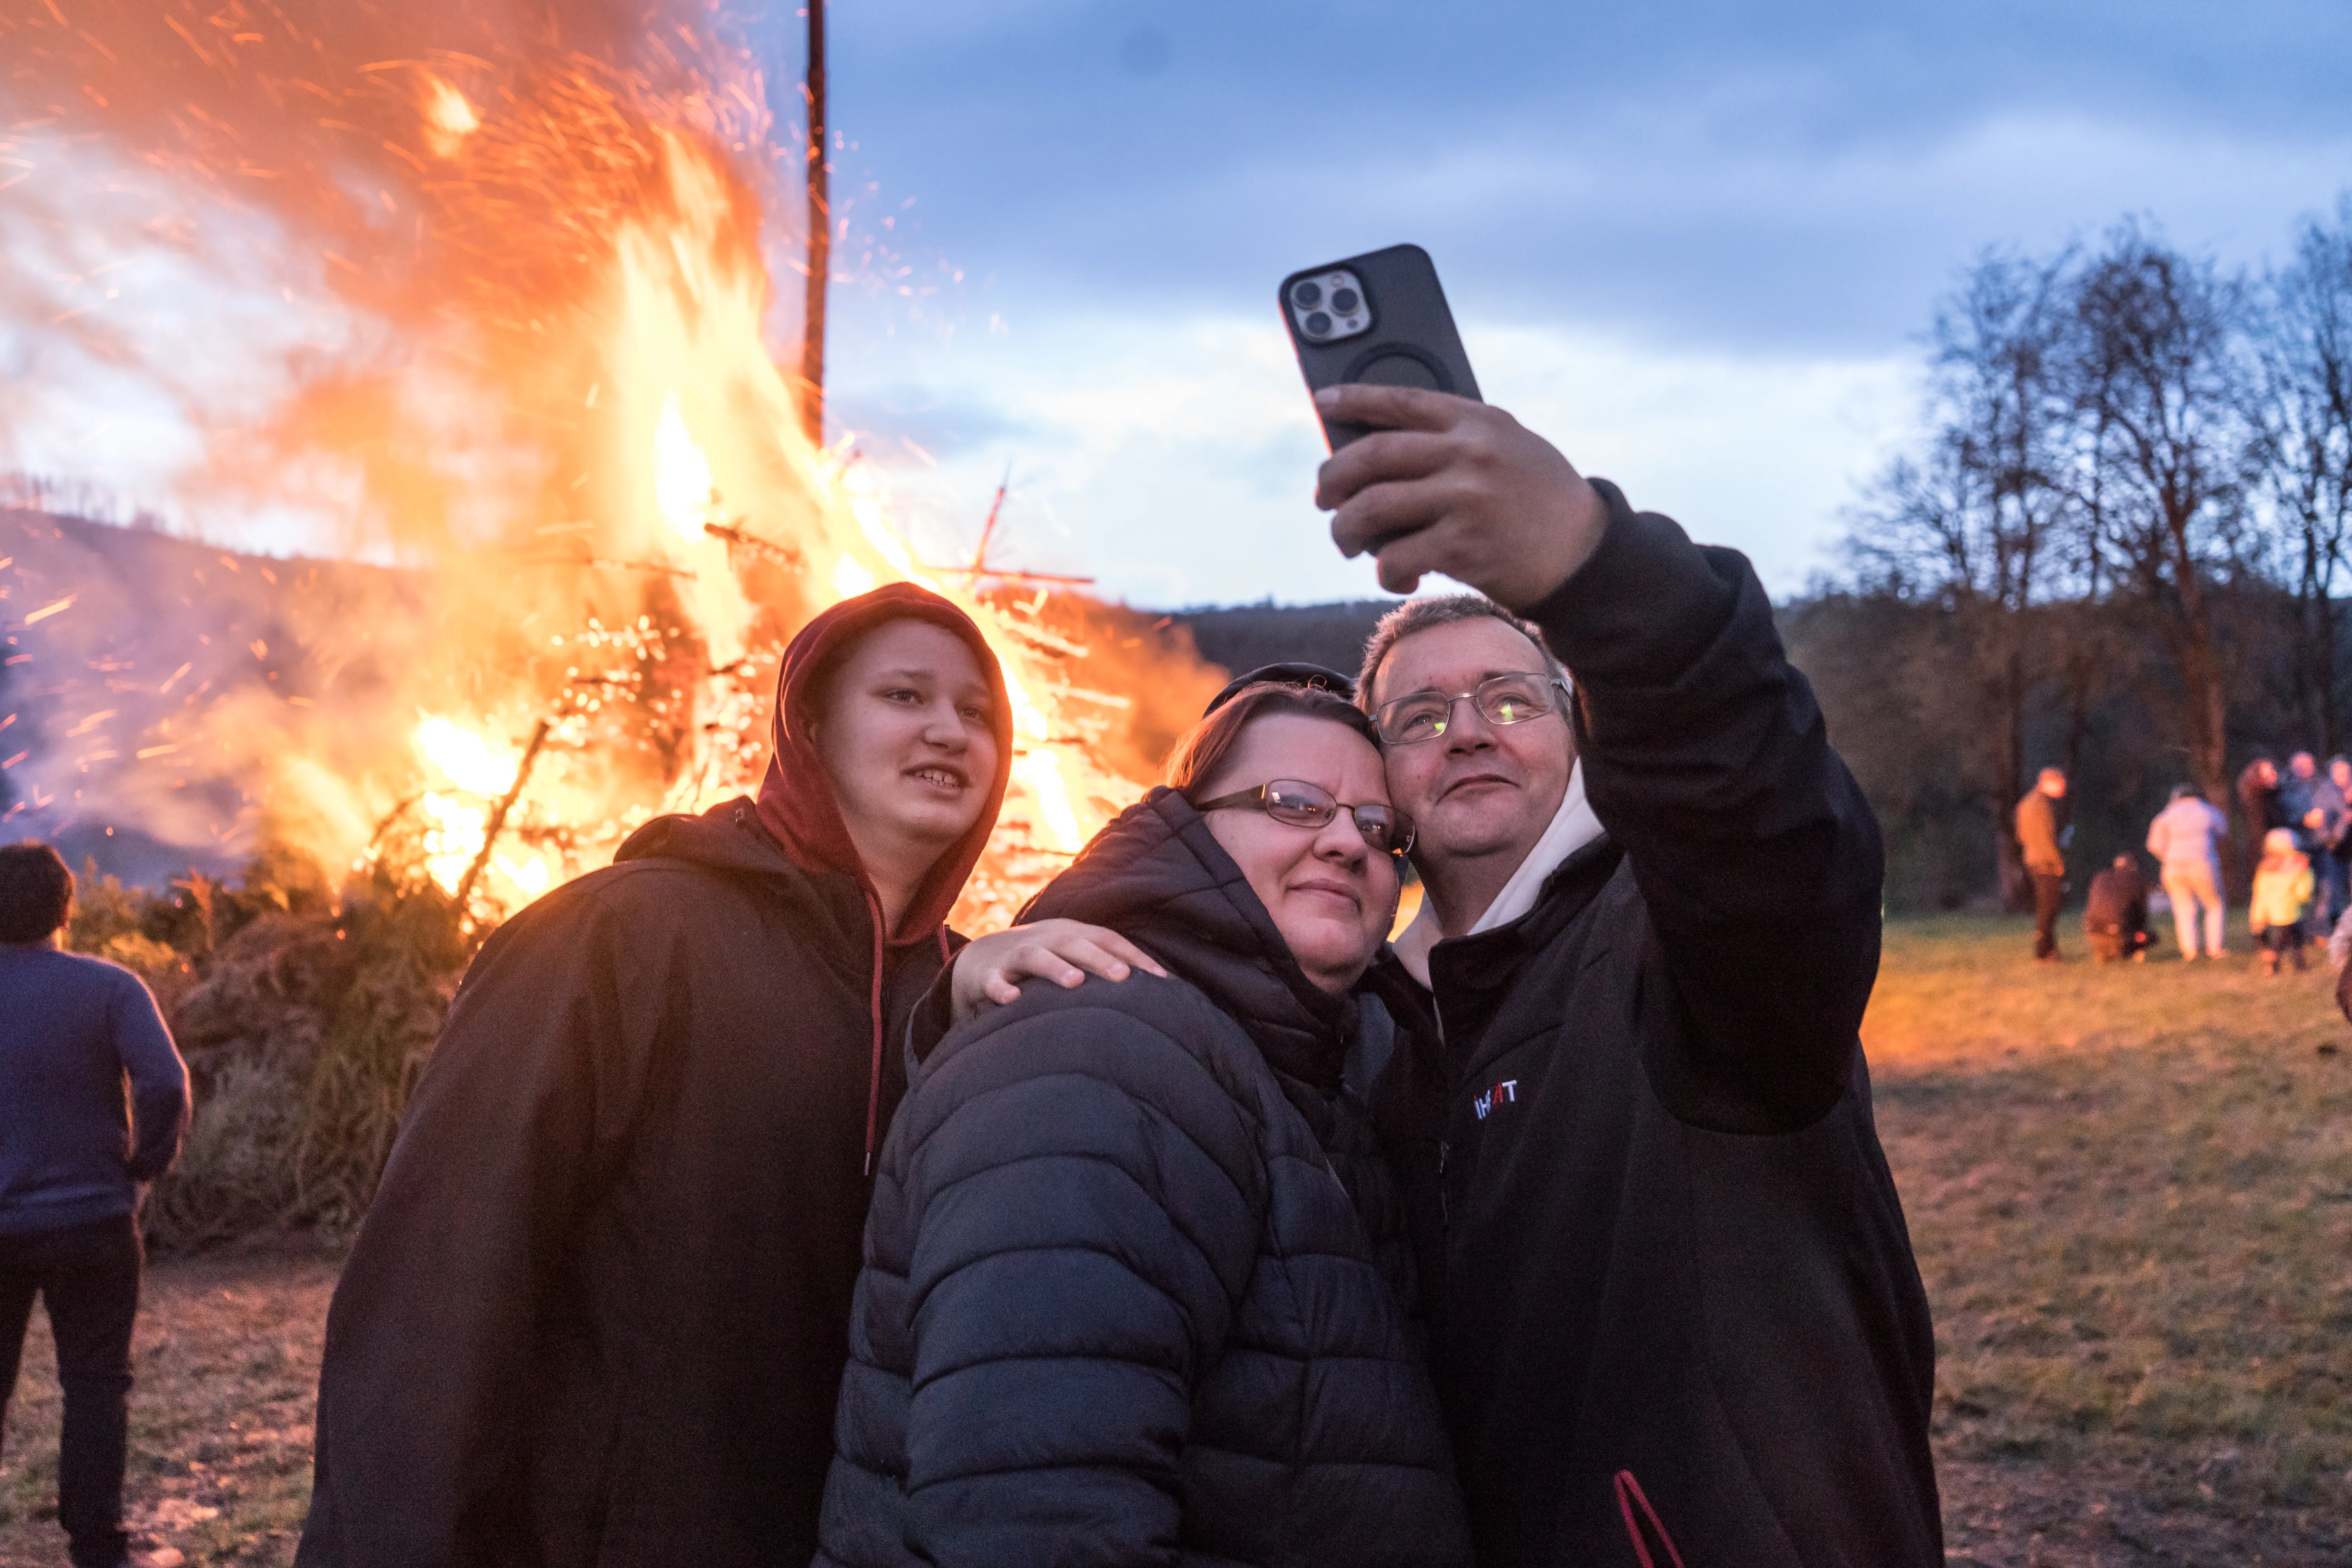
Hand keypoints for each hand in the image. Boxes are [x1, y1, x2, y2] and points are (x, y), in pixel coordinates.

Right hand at [950, 918, 1167, 1021]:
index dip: (1135, 957)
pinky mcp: (987, 975)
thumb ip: (1105, 972)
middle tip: (1123, 977)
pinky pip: (993, 981)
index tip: (1162, 981)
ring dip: (1055, 967)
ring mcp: (1015, 956)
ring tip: (1075, 982)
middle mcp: (1046, 940)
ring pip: (1035, 957)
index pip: (1108, 940)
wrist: (979, 961)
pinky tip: (1011, 1000)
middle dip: (1100, 959)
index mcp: (1071, 935)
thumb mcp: (1072, 960)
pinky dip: (1000, 989)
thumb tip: (1158, 994)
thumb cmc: (1041, 965)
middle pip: (1075, 944)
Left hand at [1313, 383, 1608, 605]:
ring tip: (1347, 542)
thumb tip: (1379, 448)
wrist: (1587, 554)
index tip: (1323, 402)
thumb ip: (1458, 439)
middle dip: (1333, 479)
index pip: (1402, 400)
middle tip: (1324, 499)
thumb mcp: (1510, 447)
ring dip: (1345, 530)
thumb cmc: (1539, 501)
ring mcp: (1466, 498)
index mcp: (1478, 421)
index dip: (1355, 398)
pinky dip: (1385, 571)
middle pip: (1371, 455)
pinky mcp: (1464, 545)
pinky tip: (1398, 575)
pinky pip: (1395, 556)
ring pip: (1370, 507)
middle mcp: (1469, 452)